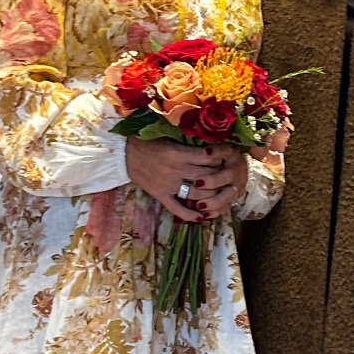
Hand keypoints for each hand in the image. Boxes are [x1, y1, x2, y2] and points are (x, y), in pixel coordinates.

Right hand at [125, 136, 246, 222]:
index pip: (208, 157)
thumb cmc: (148, 141)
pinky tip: (202, 217)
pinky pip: (177, 209)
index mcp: (177, 153)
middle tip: (230, 176)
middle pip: (206, 176)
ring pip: (196, 194)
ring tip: (221, 193)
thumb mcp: (169, 136)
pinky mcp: (160, 195)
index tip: (227, 157)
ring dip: (212, 195)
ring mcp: (167, 185)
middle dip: (221, 177)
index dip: (221, 157)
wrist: (124, 153)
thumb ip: (188, 142)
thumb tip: (211, 142)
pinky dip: (190, 215)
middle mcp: (175, 170)